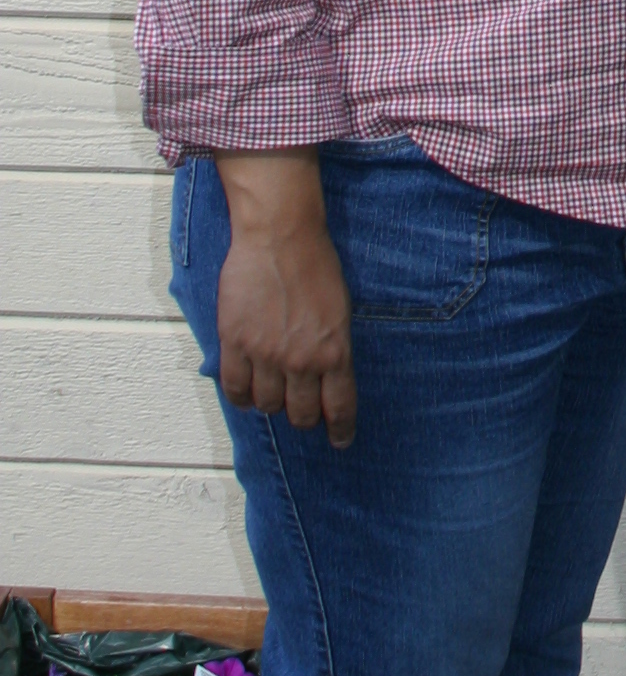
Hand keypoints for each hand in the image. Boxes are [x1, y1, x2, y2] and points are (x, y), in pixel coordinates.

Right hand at [212, 151, 356, 447]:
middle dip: (304, 417)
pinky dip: (240, 396)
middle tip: (302, 411)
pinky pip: (234, 388)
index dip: (339, 430)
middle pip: (301, 414)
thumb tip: (326, 376)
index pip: (339, 407)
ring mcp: (266, 354)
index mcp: (335, 352)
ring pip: (267, 405)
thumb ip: (332, 347)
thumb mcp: (340, 310)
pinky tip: (246, 391)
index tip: (339, 440)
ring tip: (273, 392)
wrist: (281, 235)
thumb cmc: (317, 265)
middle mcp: (301, 361)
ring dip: (271, 404)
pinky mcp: (235, 343)